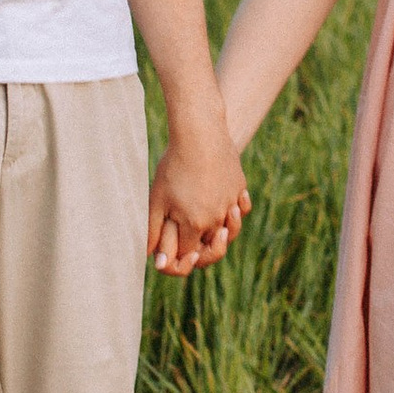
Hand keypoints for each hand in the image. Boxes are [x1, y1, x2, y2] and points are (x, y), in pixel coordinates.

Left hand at [148, 115, 250, 275]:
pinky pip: (242, 207)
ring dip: (222, 232)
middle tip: (197, 246)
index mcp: (195, 224)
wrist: (199, 134)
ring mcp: (231, 202)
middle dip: (204, 251)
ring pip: (231, 228)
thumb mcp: (157, 199)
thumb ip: (154, 230)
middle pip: (214, 246)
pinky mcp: (239, 187)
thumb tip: (151, 258)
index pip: (190, 254)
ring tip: (214, 228)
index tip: (177, 252)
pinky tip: (228, 206)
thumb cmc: (174, 166)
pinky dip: (236, 210)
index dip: (182, 258)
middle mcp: (217, 217)